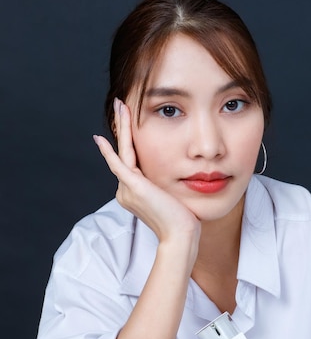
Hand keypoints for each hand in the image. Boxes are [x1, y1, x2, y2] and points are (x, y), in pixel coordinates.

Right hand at [93, 98, 200, 245]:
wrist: (180, 235)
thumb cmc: (182, 220)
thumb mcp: (172, 198)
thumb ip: (166, 186)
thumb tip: (174, 178)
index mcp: (134, 192)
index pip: (130, 160)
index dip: (129, 139)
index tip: (129, 123)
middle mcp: (126, 190)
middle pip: (124, 152)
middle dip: (123, 126)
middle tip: (120, 104)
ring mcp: (127, 189)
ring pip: (123, 151)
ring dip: (122, 127)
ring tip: (120, 105)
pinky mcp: (132, 187)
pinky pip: (118, 164)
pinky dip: (108, 151)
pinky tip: (99, 139)